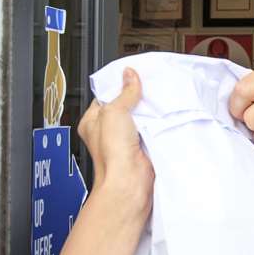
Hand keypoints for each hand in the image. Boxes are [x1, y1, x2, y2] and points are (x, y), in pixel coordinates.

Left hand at [77, 68, 151, 213]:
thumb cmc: (111, 152)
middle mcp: (108, 132)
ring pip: (139, 117)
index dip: (117, 86)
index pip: (105, 97)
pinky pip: (151, 128)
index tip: (131, 75)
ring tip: (155, 100)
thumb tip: (129, 75)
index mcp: (92, 122)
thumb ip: (124, 92)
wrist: (129, 180)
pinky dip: (157, 123)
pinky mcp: (142, 146)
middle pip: (124, 106)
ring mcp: (125, 140)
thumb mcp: (114, 111)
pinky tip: (161, 116)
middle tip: (146, 86)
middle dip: (135, 97)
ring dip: (147, 111)